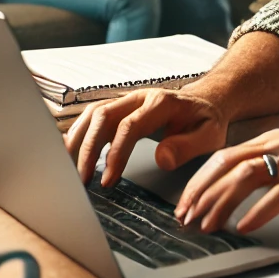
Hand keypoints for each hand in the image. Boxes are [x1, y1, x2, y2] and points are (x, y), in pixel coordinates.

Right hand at [65, 88, 227, 186]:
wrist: (207, 103)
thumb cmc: (207, 121)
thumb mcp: (210, 135)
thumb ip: (188, 146)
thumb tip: (162, 158)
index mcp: (162, 102)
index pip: (130, 125)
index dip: (116, 152)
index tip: (108, 179)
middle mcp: (140, 97)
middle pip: (104, 116)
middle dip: (89, 149)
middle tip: (82, 180)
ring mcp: (128, 101)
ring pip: (93, 114)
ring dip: (79, 140)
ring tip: (69, 168)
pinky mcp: (121, 108)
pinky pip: (93, 117)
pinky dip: (79, 133)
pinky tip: (70, 152)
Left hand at [173, 130, 278, 233]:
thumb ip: (272, 169)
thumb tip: (237, 193)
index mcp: (278, 139)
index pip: (225, 155)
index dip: (199, 180)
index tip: (185, 204)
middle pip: (229, 164)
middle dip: (200, 192)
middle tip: (186, 219)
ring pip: (246, 177)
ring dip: (221, 203)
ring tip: (207, 226)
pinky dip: (257, 212)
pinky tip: (245, 227)